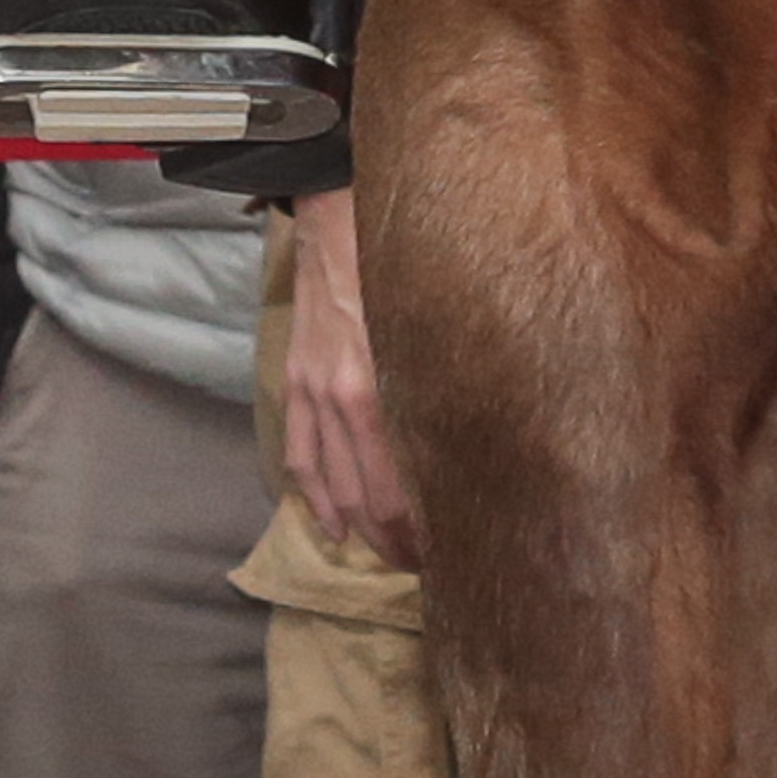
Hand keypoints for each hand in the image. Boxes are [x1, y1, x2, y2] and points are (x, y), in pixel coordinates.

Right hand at [280, 189, 422, 565]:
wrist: (334, 210)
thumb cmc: (400, 260)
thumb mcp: (437, 322)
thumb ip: (448, 381)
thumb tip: (480, 439)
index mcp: (376, 389)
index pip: (396, 491)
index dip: (421, 533)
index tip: (451, 553)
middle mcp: (339, 397)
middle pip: (365, 497)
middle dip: (396, 542)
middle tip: (428, 567)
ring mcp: (312, 389)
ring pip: (331, 484)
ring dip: (360, 529)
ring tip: (388, 554)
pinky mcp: (296, 378)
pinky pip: (300, 452)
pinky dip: (313, 497)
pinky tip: (331, 526)